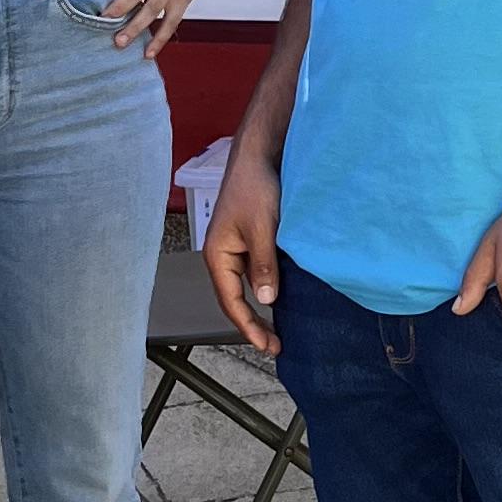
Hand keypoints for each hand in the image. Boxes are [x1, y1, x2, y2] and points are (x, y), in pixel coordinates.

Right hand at [204, 141, 283, 353]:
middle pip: (236, 299)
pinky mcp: (252, 241)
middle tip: (275, 344)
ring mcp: (237, 249)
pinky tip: (284, 295)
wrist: (259, 156)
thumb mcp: (263, 229)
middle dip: (254, 323)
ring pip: (249, 286)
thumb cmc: (254, 187)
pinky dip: (269, 286)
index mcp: (218, 255)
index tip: (266, 345)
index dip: (248, 326)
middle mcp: (224, 256)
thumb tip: (266, 301)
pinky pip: (258, 271)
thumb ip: (264, 266)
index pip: (230, 302)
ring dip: (263, 306)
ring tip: (282, 328)